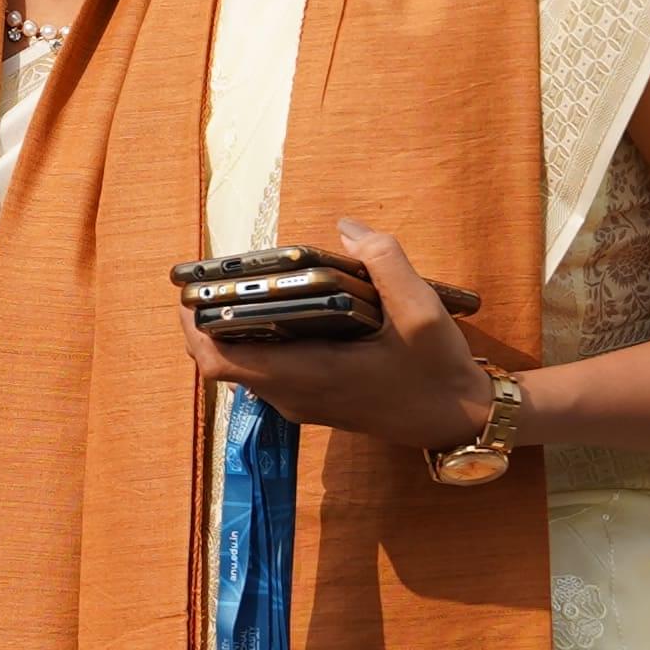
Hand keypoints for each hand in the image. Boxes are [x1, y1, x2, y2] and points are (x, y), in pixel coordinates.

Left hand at [190, 216, 506, 455]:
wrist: (460, 421)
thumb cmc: (438, 371)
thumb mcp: (422, 311)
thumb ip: (385, 262)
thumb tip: (346, 228)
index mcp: (309, 376)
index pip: (220, 362)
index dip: (194, 326)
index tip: (189, 288)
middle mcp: (294, 395)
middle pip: (222, 360)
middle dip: (208, 318)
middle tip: (215, 272)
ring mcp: (300, 402)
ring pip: (243, 364)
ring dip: (233, 327)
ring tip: (243, 280)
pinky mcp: (312, 399)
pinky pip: (265, 368)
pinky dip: (258, 337)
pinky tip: (278, 304)